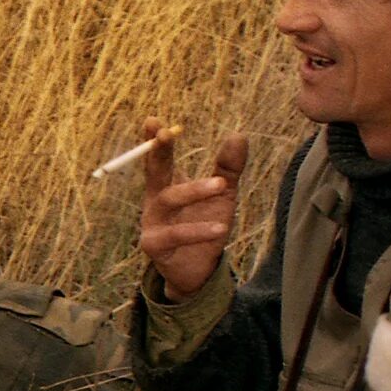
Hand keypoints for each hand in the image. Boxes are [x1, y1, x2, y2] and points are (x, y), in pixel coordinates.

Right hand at [137, 118, 249, 300]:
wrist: (198, 270)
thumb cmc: (204, 225)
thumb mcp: (221, 195)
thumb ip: (228, 168)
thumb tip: (238, 134)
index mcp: (165, 187)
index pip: (158, 160)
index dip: (154, 141)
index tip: (153, 120)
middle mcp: (154, 203)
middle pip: (154, 174)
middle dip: (158, 152)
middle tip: (167, 133)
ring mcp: (152, 224)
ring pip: (168, 201)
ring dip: (193, 190)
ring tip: (221, 186)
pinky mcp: (156, 247)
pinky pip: (175, 235)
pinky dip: (198, 231)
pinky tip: (221, 228)